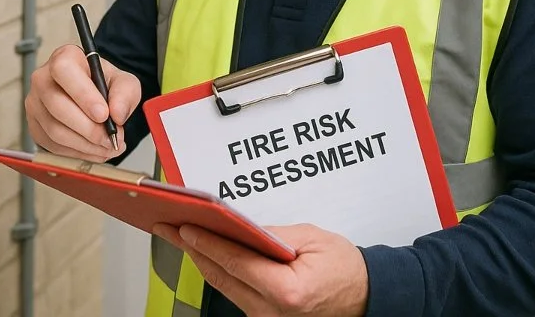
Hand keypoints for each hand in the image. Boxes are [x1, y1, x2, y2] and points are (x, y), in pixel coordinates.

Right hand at [24, 43, 141, 161]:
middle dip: (88, 128)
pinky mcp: (35, 127)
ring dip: (85, 144)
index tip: (103, 114)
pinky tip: (95, 150)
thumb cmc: (103, 84)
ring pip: (55, 130)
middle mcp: (42, 79)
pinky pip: (53, 145)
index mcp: (64, 58)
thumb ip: (125, 93)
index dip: (83, 94)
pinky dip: (78, 152)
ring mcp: (35, 104)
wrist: (92, 96)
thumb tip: (117, 114)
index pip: (64, 71)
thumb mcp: (123, 81)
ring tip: (108, 146)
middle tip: (110, 138)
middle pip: (57, 106)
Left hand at [151, 222, 368, 316]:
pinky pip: (234, 292)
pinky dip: (219, 271)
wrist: (366, 296)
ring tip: (181, 236)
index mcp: (286, 291)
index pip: (235, 261)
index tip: (184, 226)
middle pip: (221, 276)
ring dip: (201, 260)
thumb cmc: (344, 268)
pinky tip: (208, 254)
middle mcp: (273, 312)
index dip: (206, 242)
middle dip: (192, 249)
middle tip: (169, 226)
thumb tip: (238, 227)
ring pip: (223, 286)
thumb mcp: (311, 239)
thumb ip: (272, 235)